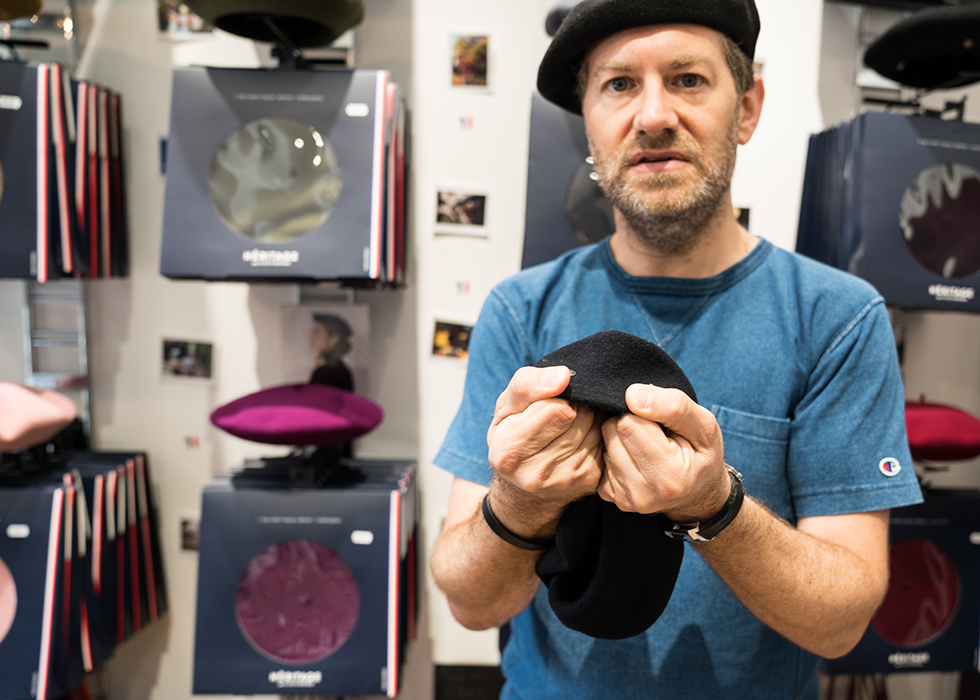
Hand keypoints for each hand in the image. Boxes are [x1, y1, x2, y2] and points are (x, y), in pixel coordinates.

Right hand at [487, 366, 603, 503]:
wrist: (523, 476)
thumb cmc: (513, 428)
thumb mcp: (509, 402)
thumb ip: (529, 384)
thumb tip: (563, 377)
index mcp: (509, 451)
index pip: (559, 409)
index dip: (557, 397)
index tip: (547, 401)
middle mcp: (535, 474)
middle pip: (581, 417)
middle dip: (573, 406)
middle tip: (558, 413)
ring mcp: (564, 481)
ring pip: (596, 427)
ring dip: (586, 419)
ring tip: (567, 425)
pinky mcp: (588, 482)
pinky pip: (605, 442)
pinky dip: (594, 434)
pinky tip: (577, 439)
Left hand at [598, 384, 729, 519]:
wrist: (698, 492)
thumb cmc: (701, 453)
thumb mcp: (703, 425)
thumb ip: (673, 406)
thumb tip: (632, 395)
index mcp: (669, 477)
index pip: (628, 423)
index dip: (645, 414)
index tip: (663, 425)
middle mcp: (643, 494)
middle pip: (611, 431)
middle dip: (630, 424)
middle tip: (654, 435)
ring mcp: (623, 498)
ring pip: (603, 443)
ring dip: (621, 438)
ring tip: (646, 446)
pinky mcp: (609, 495)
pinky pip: (599, 458)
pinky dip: (615, 452)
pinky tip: (635, 458)